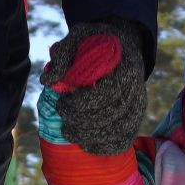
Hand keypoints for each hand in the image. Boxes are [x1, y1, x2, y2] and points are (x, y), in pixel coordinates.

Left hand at [42, 18, 147, 156]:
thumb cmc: (96, 42)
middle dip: (80, 121)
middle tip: (62, 115)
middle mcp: (135, 88)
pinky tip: (86, 144)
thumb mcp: (79, 36)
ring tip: (68, 131)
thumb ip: (63, 54)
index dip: (81, 104)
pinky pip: (124, 140)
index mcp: (123, 66)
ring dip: (89, 136)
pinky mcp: (135, 118)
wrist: (122, 46)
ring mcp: (137, 105)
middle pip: (110, 115)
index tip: (62, 102)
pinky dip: (105, 147)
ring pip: (117, 131)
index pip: (106, 94)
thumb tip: (47, 81)